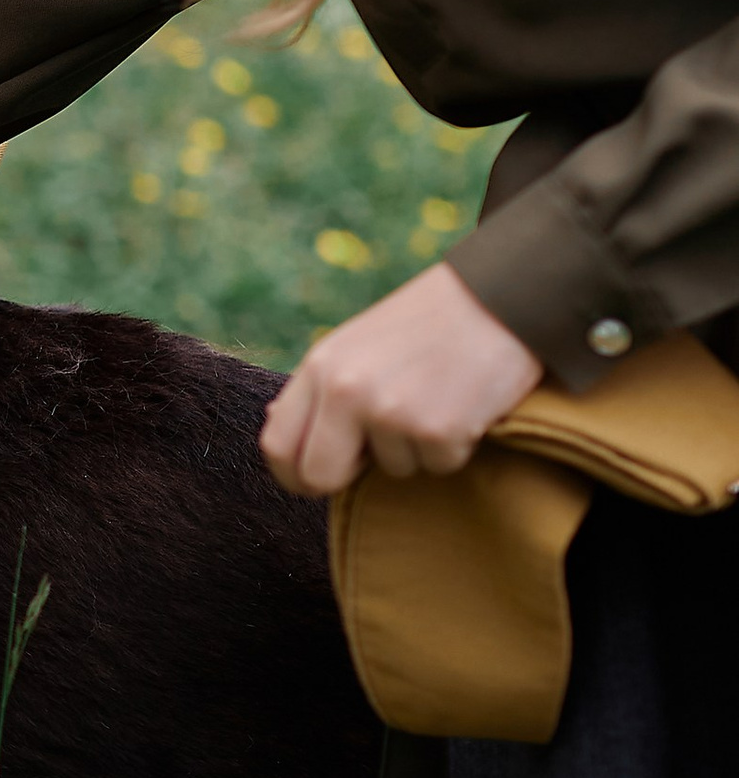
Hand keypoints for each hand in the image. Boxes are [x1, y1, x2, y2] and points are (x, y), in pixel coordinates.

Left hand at [259, 261, 543, 496]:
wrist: (501, 298)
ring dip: (417, 448)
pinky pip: (438, 466)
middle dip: (347, 478)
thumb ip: (321, 389)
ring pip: (393, 471)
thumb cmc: (426, 325)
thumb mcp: (356, 345)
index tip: (316, 479)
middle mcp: (346, 390)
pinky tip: (463, 403)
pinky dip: (454, 446)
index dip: (295, 473)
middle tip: (381, 453)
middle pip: (319, 476)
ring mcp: (390, 411)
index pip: (277, 445)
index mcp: (320, 367)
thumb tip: (275, 427)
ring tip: (436, 396)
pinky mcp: (438, 429)